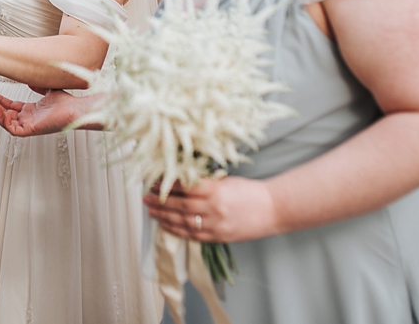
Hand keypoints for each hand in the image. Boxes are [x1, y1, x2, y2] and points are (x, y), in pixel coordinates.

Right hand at [0, 90, 98, 136]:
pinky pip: (12, 129)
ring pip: (7, 123)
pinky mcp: (31, 130)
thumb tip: (29, 79)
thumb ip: (38, 86)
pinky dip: (4, 120)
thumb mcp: (48, 90)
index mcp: (32, 112)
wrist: (75, 109)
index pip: (12, 107)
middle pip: (7, 114)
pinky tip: (0, 109)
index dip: (1, 101)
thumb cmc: (67, 102)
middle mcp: (29, 119)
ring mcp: (30, 125)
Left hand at [144, 176, 277, 243]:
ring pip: (183, 222)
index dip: (167, 185)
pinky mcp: (219, 237)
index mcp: (216, 190)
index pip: (184, 187)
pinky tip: (167, 225)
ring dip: (164, 216)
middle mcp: (213, 209)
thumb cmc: (251, 191)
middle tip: (145, 196)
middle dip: (159, 201)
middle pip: (179, 205)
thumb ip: (206, 184)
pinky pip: (193, 235)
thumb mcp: (227, 181)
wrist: (273, 209)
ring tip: (151, 211)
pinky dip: (178, 230)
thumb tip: (181, 182)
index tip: (154, 181)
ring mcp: (216, 225)